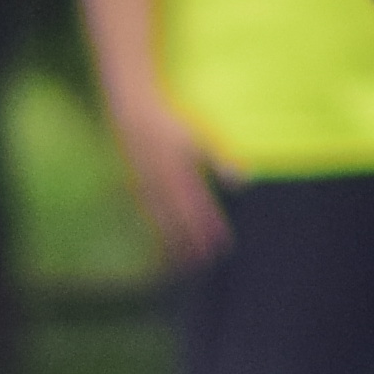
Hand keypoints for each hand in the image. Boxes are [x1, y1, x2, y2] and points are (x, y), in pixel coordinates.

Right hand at [102, 92, 231, 268]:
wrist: (130, 110)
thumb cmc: (168, 123)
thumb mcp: (198, 138)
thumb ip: (219, 160)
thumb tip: (243, 182)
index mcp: (178, 169)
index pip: (198, 205)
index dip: (209, 226)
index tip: (222, 244)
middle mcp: (160, 181)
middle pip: (178, 218)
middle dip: (191, 241)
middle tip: (205, 262)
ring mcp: (144, 184)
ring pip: (160, 219)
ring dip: (172, 241)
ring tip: (183, 262)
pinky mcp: (133, 184)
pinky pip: (145, 213)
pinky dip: (154, 229)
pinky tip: (159, 243)